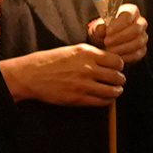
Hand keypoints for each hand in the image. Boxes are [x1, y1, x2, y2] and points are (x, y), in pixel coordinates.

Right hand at [0, 40, 125, 107]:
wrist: (31, 74)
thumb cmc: (50, 61)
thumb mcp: (72, 50)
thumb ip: (91, 55)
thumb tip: (109, 61)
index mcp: (87, 53)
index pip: (116, 61)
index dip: (120, 66)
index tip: (118, 68)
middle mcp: (88, 68)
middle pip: (117, 76)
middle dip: (120, 79)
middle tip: (119, 81)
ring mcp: (83, 84)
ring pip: (112, 91)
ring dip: (116, 91)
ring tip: (115, 90)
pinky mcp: (78, 98)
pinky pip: (101, 101)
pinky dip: (107, 101)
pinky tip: (105, 98)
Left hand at [88, 5, 151, 67]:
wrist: (104, 43)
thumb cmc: (103, 31)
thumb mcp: (97, 28)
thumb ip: (98, 27)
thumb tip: (102, 28)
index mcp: (131, 11)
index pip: (129, 15)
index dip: (119, 24)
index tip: (108, 31)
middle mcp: (140, 22)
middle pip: (136, 29)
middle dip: (120, 37)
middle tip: (107, 42)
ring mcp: (143, 36)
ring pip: (138, 42)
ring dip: (122, 47)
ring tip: (110, 50)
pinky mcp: (142, 49)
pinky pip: (138, 54)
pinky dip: (126, 56)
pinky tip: (116, 57)